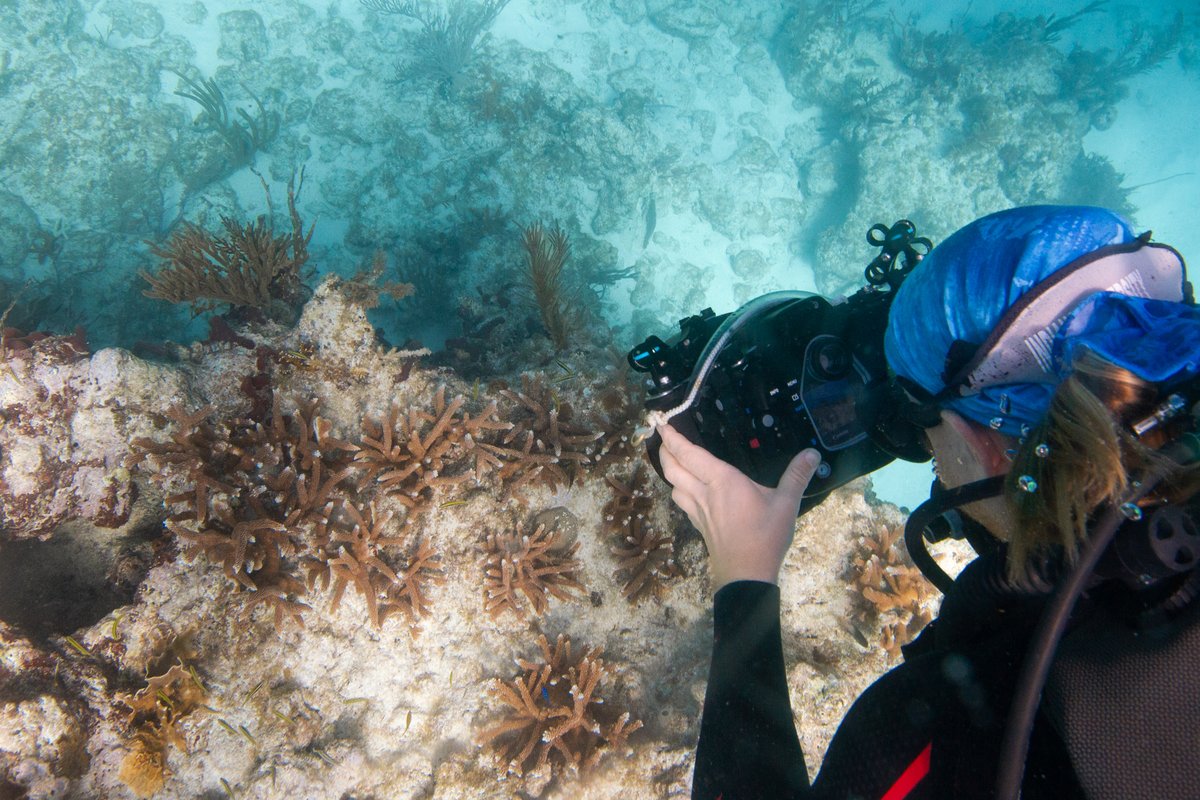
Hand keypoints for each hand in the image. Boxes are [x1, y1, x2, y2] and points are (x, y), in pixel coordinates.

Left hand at [657, 423, 821, 591]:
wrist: (746, 575)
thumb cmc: (764, 537)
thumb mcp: (786, 504)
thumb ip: (797, 476)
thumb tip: (812, 454)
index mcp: (721, 481)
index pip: (689, 454)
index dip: (673, 438)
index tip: (662, 424)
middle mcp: (704, 493)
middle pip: (673, 468)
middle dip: (665, 450)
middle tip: (663, 438)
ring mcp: (698, 511)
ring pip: (673, 486)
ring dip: (669, 471)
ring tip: (672, 461)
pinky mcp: (700, 525)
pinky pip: (682, 502)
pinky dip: (678, 489)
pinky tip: (686, 491)